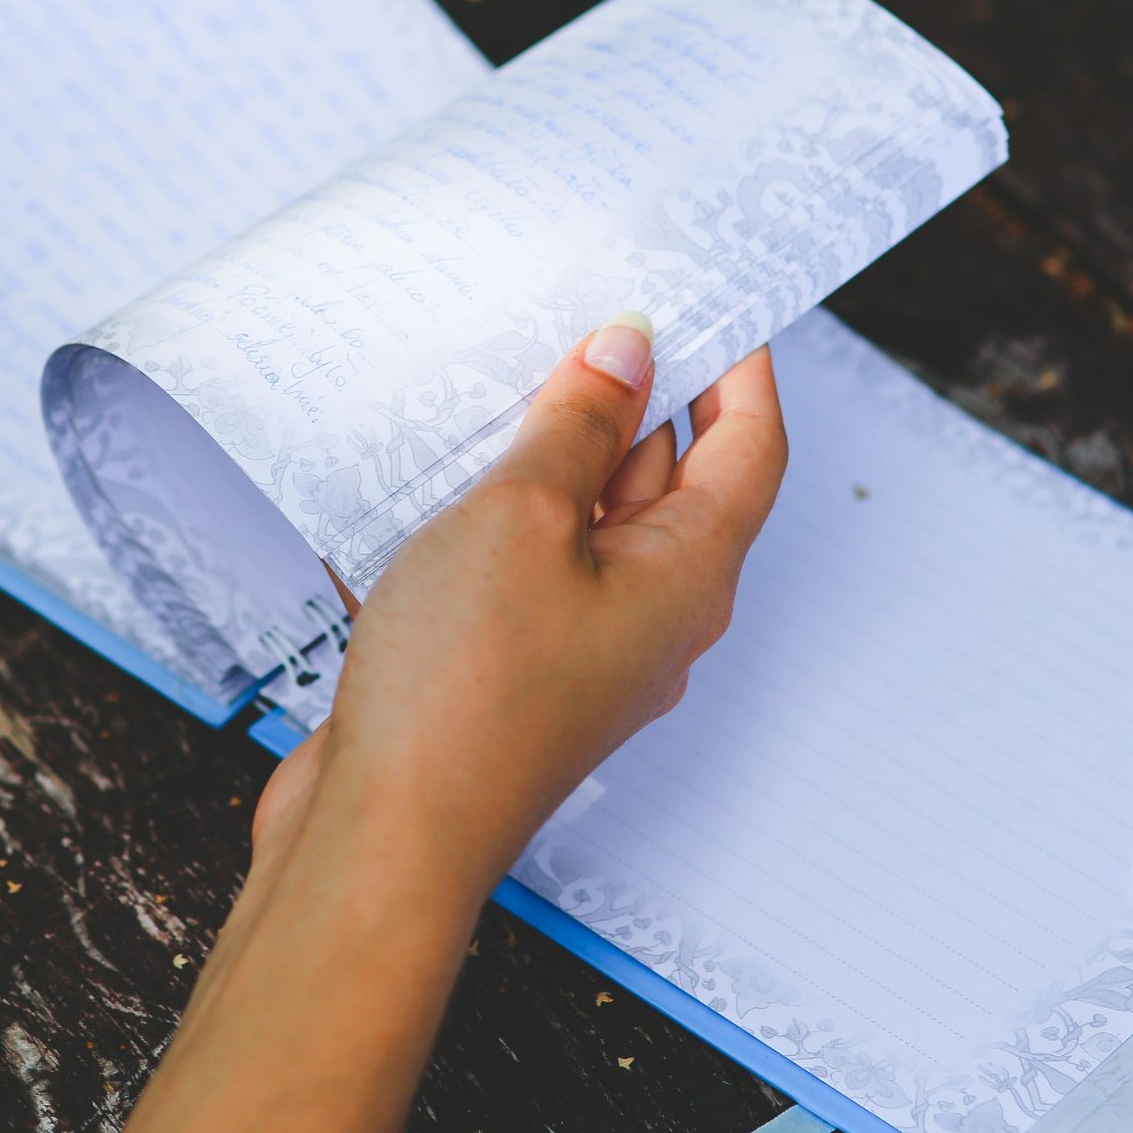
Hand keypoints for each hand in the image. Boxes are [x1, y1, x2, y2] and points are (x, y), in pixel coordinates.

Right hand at [123, 318, 783, 1132]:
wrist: (384, 837)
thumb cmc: (465, 693)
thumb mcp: (523, 518)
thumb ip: (577, 426)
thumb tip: (625, 352)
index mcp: (688, 575)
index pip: (748, 446)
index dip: (736, 365)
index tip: (706, 294)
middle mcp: (651, 614)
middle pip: (672, 479)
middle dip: (639, 394)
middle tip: (594, 308)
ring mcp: (581, 645)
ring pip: (592, 520)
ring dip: (560, 448)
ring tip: (510, 368)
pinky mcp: (514, 666)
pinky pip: (530, 565)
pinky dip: (505, 510)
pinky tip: (446, 469)